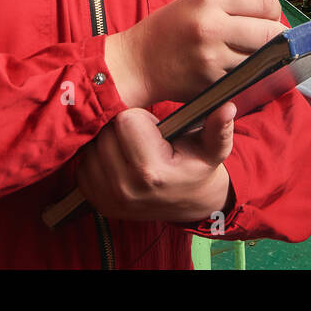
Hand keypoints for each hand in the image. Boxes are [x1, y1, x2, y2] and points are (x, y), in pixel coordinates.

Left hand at [75, 103, 235, 222]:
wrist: (188, 202)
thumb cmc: (197, 167)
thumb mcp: (213, 148)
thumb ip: (218, 128)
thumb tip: (227, 107)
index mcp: (152, 171)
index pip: (125, 121)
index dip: (142, 119)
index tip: (156, 130)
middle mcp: (126, 188)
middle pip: (106, 132)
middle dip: (124, 129)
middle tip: (146, 140)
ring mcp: (109, 199)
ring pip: (92, 148)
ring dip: (109, 143)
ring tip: (134, 151)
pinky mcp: (97, 204)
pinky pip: (84, 166)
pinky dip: (98, 159)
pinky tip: (120, 161)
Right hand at [105, 0, 285, 106]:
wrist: (137, 63)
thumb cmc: (169, 29)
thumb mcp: (196, 1)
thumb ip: (233, 4)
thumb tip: (273, 16)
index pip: (264, 1)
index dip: (273, 10)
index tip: (268, 17)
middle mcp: (211, 26)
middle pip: (271, 31)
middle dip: (278, 37)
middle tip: (272, 40)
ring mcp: (212, 58)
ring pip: (262, 58)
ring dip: (265, 59)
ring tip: (254, 54)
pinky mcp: (211, 83)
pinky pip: (246, 78)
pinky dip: (249, 76)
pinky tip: (238, 71)